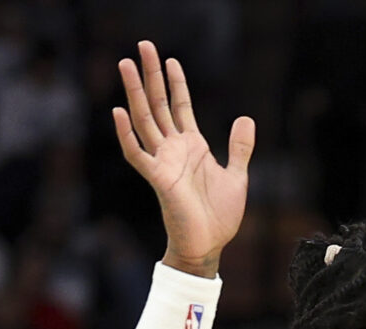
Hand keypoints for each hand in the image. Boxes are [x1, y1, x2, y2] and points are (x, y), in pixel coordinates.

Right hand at [111, 41, 253, 275]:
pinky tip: (120, 112)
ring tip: (126, 65)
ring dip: (135, 92)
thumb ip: (240, 148)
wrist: (209, 245)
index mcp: (192, 146)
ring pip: (145, 120)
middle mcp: (174, 149)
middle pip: (158, 104)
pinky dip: (127, 135)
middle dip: (151, 75)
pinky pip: (137, 154)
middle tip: (142, 46)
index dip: (176, 83)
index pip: (181, 106)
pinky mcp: (158, 179)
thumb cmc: (220, 215)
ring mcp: (163, 161)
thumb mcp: (238, 176)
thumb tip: (245, 119)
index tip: (171, 60)